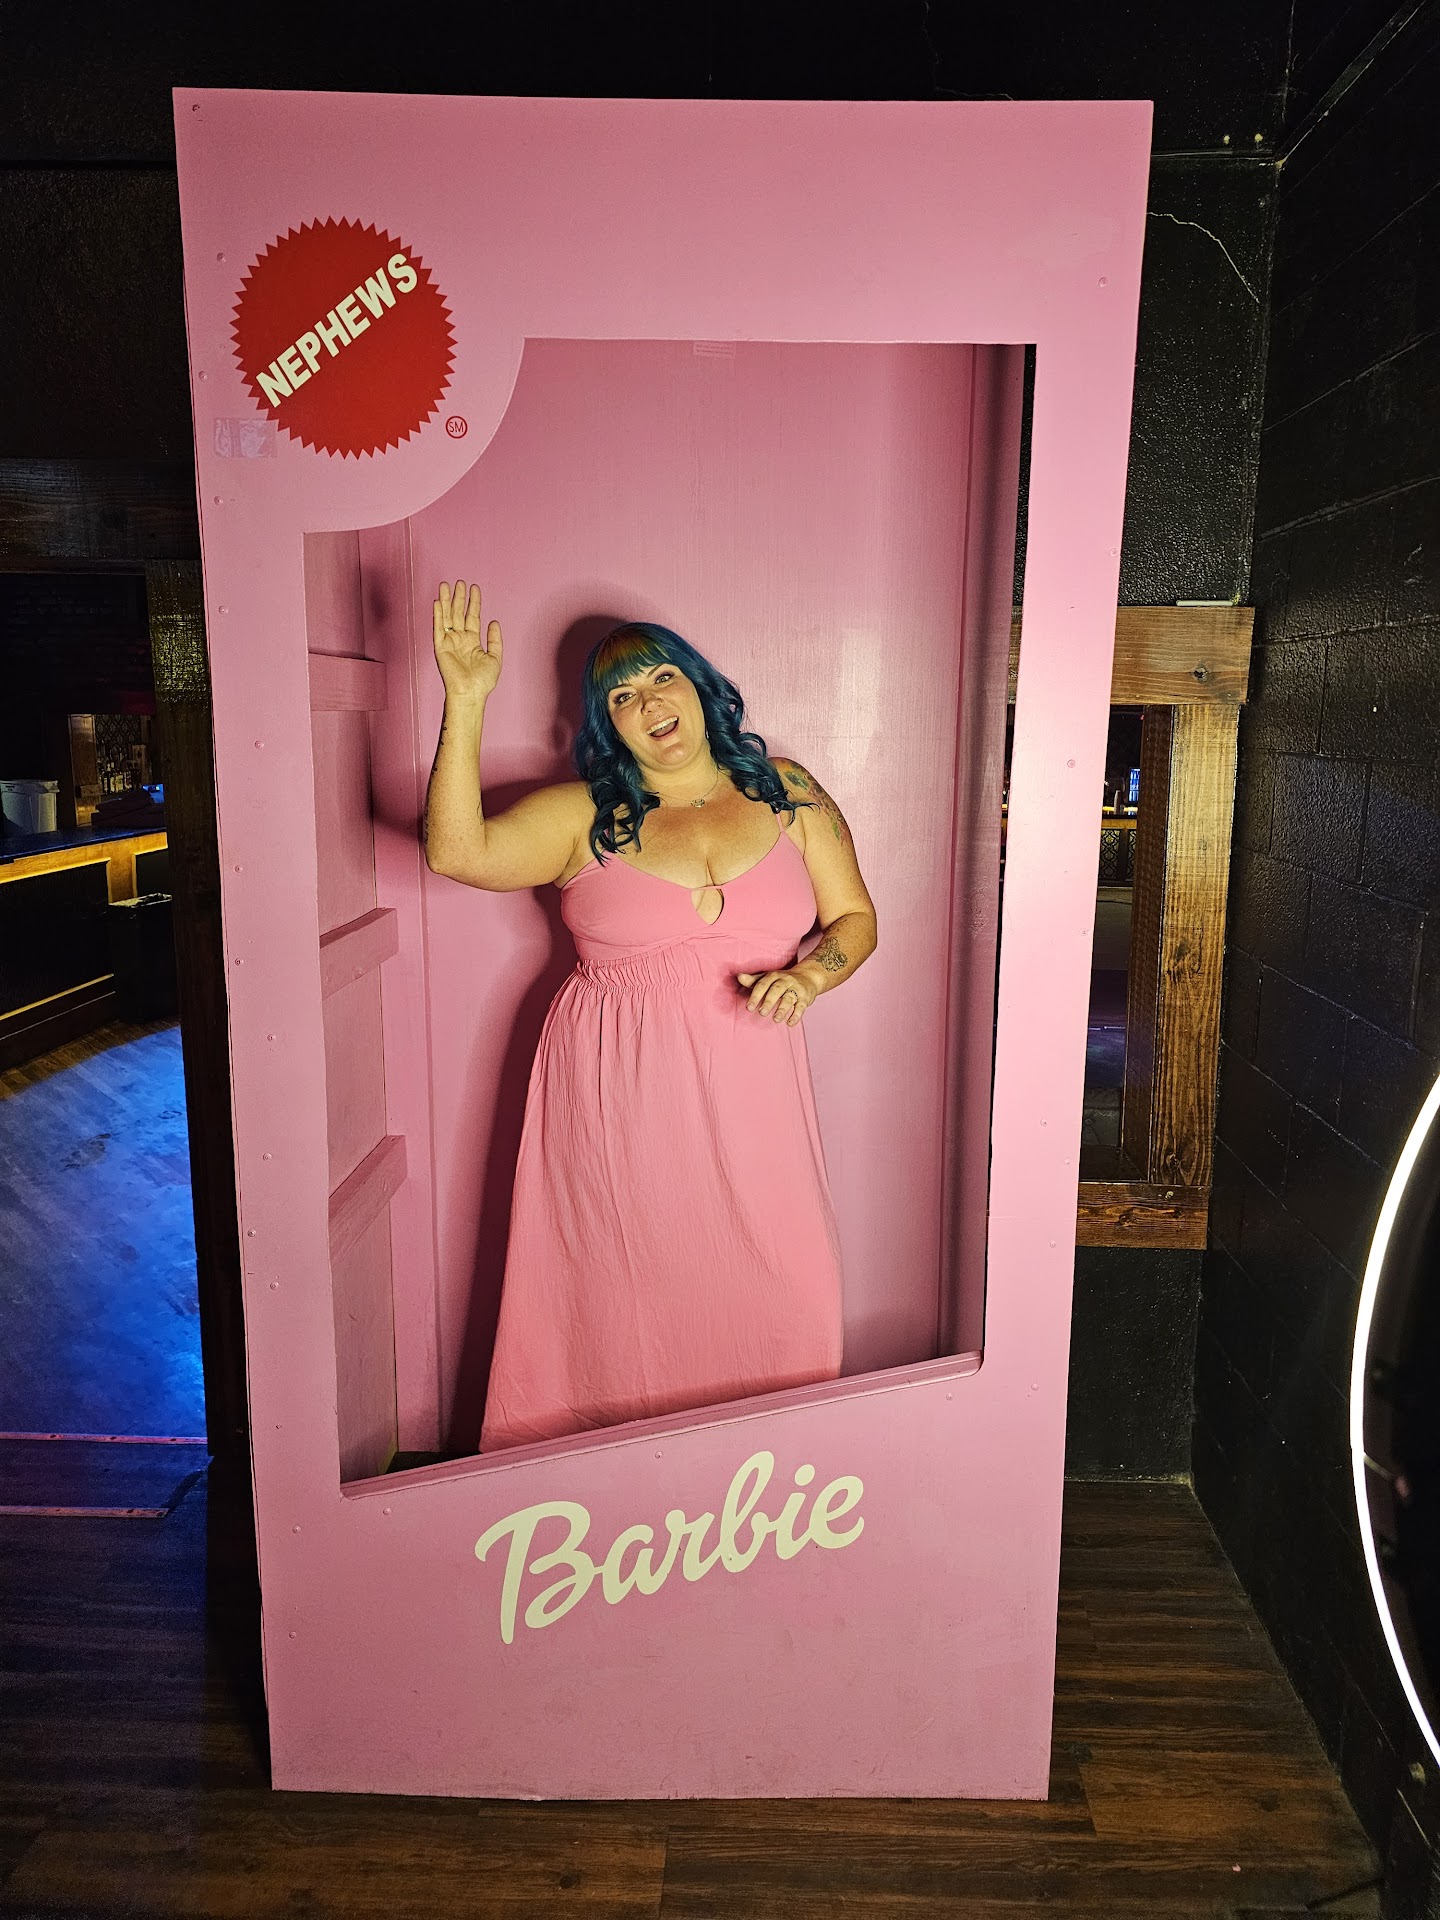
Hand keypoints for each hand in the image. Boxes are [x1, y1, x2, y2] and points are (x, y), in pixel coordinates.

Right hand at [433, 578, 502, 702]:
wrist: (470, 693)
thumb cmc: (482, 682)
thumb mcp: (495, 657)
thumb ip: (495, 639)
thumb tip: (494, 621)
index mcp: (472, 641)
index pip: (472, 616)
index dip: (474, 602)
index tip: (474, 587)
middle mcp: (459, 639)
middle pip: (458, 613)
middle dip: (459, 597)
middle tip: (460, 582)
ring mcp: (449, 642)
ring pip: (447, 616)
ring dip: (446, 600)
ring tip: (446, 585)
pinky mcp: (440, 647)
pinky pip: (438, 627)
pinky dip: (438, 614)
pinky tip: (438, 601)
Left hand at [737, 968, 817, 1025]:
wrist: (808, 976)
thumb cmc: (782, 980)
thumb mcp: (768, 978)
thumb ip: (753, 980)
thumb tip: (739, 977)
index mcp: (774, 975)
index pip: (763, 984)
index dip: (755, 996)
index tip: (749, 1008)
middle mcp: (785, 980)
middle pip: (776, 989)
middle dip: (769, 1001)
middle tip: (761, 1013)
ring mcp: (796, 989)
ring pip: (789, 998)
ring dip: (782, 1009)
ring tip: (775, 1020)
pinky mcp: (805, 998)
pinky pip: (801, 1006)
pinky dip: (796, 1015)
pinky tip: (790, 1023)